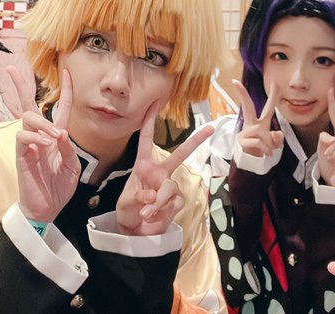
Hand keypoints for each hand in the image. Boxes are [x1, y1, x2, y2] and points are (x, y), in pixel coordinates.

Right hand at [13, 67, 79, 223]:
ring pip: (28, 118)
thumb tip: (61, 131)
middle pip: (28, 104)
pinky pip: (22, 136)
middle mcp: (39, 136)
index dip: (65, 90)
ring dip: (43, 122)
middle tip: (12, 69)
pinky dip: (35, 136)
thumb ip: (69, 148)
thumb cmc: (58, 187)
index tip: (67, 71)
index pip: (60, 108)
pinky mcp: (21, 155)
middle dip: (21, 86)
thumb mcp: (72, 167)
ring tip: (53, 136)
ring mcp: (29, 144)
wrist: (47, 209)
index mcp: (55, 136)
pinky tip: (45, 144)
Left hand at [116, 102, 213, 235]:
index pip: (146, 139)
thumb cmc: (127, 212)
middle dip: (195, 141)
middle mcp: (159, 173)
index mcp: (144, 165)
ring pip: (170, 187)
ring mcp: (169, 186)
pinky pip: (174, 202)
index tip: (154, 103)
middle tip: (210, 129)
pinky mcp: (175, 202)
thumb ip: (138, 197)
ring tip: (146, 213)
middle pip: (180, 154)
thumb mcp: (125, 203)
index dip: (149, 121)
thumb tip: (153, 195)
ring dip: (158, 201)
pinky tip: (153, 216)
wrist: (135, 232)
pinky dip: (162, 210)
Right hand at [233, 80, 283, 156]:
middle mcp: (252, 125)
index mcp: (261, 124)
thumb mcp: (274, 145)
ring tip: (268, 152)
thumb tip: (276, 134)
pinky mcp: (241, 141)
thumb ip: (278, 138)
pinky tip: (266, 154)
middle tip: (235, 82)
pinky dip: (265, 149)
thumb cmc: (262, 153)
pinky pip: (258, 141)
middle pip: (248, 107)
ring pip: (261, 131)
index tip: (273, 81)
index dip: (273, 95)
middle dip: (242, 95)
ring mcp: (245, 132)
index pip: (268, 108)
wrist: (251, 167)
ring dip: (269, 144)